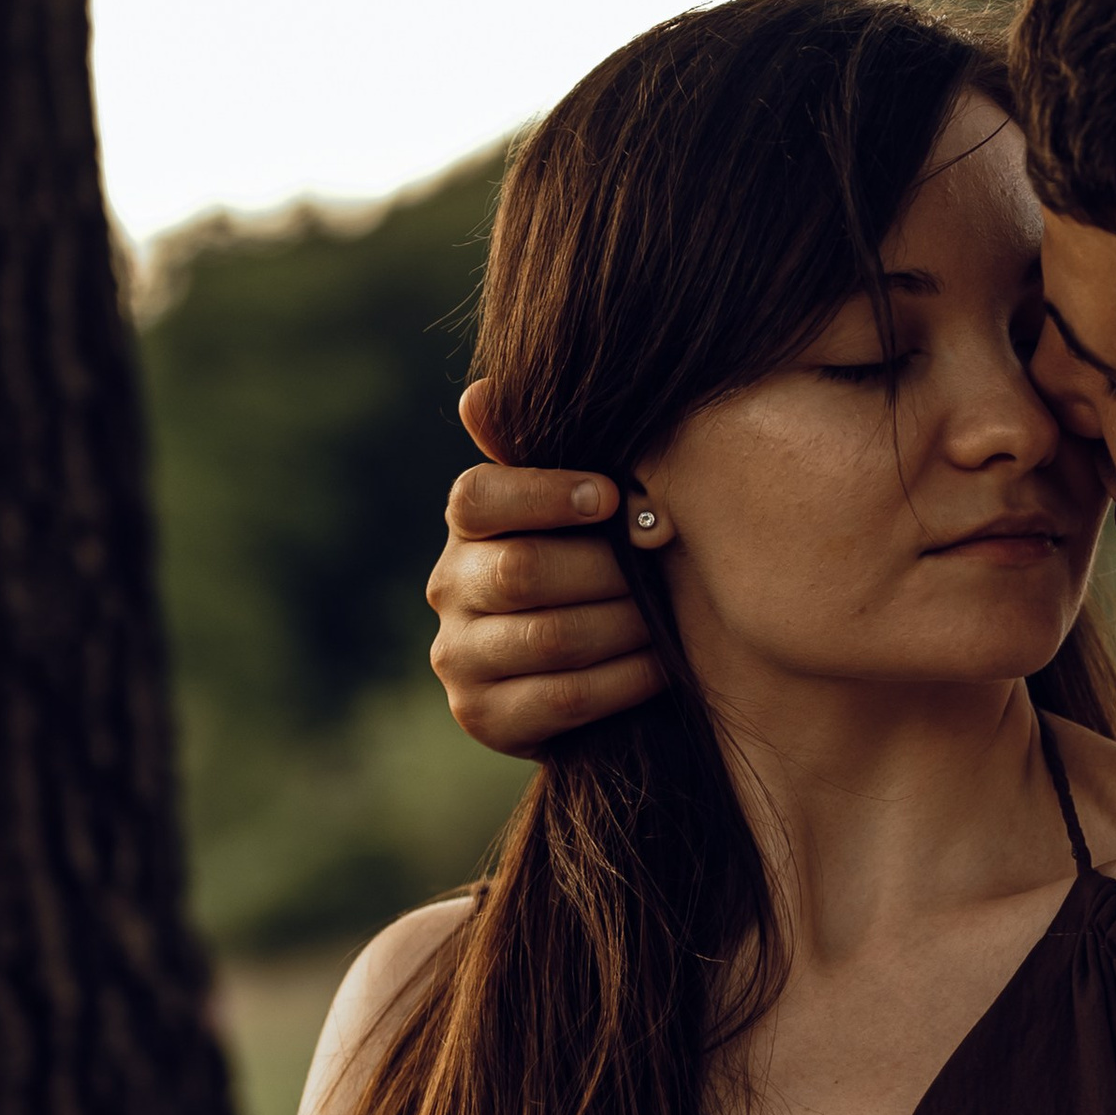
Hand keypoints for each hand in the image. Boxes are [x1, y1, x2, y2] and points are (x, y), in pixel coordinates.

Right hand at [424, 384, 663, 753]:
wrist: (592, 675)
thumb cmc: (597, 570)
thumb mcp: (580, 514)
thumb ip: (551, 459)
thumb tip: (479, 397)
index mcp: (467, 529)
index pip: (477, 498)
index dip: (545, 494)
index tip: (610, 496)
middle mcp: (447, 590)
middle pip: (523, 571)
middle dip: (607, 569)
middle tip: (659, 559)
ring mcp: (460, 659)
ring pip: (550, 636)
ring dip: (625, 624)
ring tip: (667, 613)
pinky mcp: (483, 718)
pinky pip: (566, 697)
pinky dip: (625, 678)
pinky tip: (661, 664)